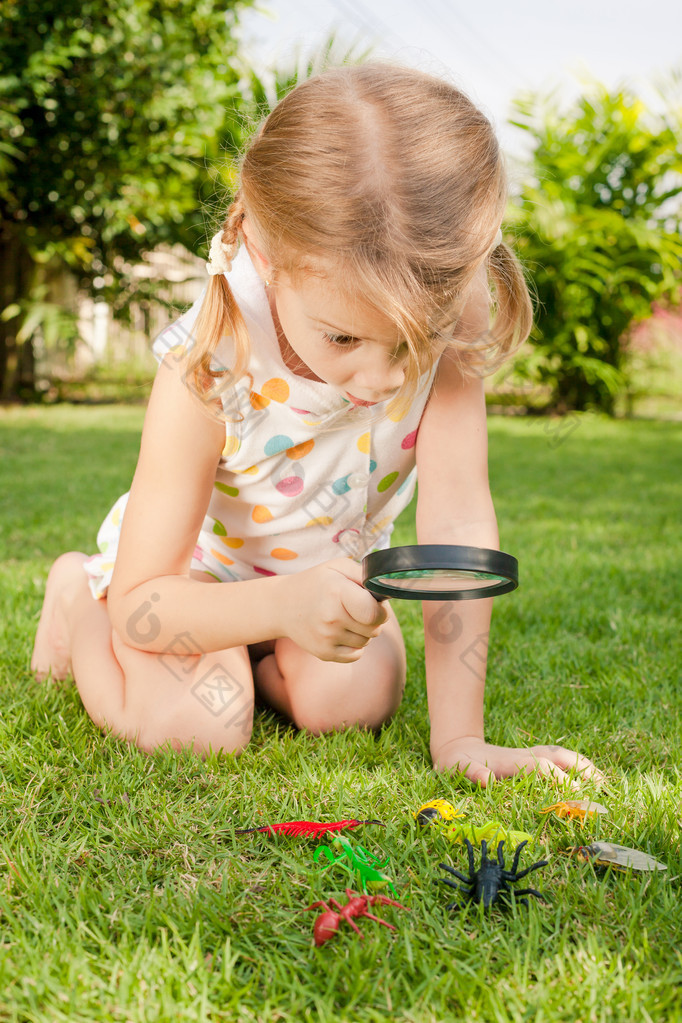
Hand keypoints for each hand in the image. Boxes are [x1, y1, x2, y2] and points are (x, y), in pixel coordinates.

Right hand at [281, 558, 387, 661]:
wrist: (282, 606)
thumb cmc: (316, 583)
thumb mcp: (338, 568)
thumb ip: (365, 576)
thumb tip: (385, 591)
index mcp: (336, 592)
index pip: (375, 614)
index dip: (382, 610)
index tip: (376, 605)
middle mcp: (331, 618)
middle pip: (374, 629)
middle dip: (373, 620)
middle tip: (357, 609)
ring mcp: (326, 638)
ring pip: (366, 642)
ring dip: (363, 632)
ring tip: (345, 618)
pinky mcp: (324, 653)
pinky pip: (356, 655)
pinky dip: (354, 645)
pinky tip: (341, 632)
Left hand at [432, 735, 604, 787]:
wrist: (457, 747)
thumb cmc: (458, 763)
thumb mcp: (459, 769)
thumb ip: (472, 774)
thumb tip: (486, 781)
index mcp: (512, 761)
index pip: (541, 767)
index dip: (559, 778)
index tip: (576, 793)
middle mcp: (526, 755)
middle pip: (559, 756)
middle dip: (581, 769)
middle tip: (602, 788)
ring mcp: (531, 755)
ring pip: (563, 755)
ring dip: (584, 766)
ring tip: (605, 785)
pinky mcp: (533, 758)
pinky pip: (560, 760)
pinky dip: (578, 767)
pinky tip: (591, 781)